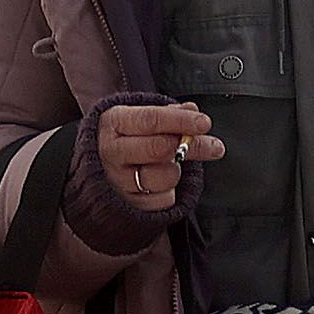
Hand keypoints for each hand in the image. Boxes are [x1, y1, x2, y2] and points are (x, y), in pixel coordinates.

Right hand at [93, 102, 217, 214]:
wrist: (99, 170)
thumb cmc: (127, 138)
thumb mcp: (140, 118)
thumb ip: (168, 114)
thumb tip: (192, 110)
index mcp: (114, 122)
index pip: (150, 120)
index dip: (180, 121)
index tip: (204, 123)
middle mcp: (112, 151)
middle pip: (159, 148)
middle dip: (190, 147)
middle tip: (213, 146)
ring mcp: (118, 180)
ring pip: (164, 176)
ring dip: (178, 170)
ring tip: (173, 165)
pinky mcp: (128, 204)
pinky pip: (163, 199)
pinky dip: (170, 191)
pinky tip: (163, 183)